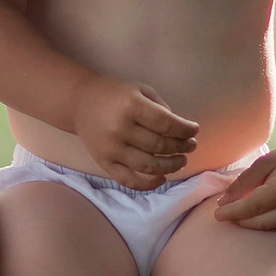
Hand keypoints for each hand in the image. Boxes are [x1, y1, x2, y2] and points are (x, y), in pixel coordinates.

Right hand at [72, 76, 198, 189]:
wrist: (81, 103)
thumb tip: (182, 132)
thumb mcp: (140, 90)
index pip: (166, 123)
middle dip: (181, 147)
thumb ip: (161, 109)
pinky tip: (162, 178)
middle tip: (190, 145)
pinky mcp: (105, 163)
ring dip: (171, 166)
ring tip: (181, 160)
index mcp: (131, 106)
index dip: (185, 129)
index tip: (195, 130)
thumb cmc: (115, 94)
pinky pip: (129, 180)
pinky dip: (149, 184)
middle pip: (160, 146)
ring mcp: (111, 149)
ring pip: (149, 166)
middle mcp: (120, 129)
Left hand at [212, 143, 275, 230]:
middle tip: (223, 214)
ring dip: (250, 224)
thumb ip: (243, 181)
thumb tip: (223, 202)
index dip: (233, 212)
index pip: (253, 206)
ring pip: (268, 229)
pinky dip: (265, 224)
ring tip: (238, 214)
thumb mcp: (264, 162)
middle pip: (259, 222)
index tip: (217, 214)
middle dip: (239, 220)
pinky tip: (255, 216)